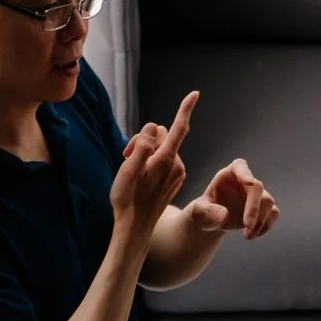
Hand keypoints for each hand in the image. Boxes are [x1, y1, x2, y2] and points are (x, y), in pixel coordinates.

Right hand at [111, 91, 195, 240]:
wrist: (135, 227)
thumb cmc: (127, 200)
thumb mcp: (128, 170)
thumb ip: (141, 147)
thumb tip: (154, 127)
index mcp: (166, 160)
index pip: (178, 129)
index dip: (185, 109)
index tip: (195, 93)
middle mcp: (176, 165)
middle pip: (162, 135)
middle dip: (144, 138)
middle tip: (125, 154)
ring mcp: (176, 172)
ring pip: (162, 146)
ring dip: (145, 151)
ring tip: (131, 168)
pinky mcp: (174, 177)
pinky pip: (163, 158)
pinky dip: (151, 160)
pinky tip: (140, 174)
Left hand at [187, 157, 277, 241]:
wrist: (211, 222)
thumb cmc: (202, 213)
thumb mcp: (197, 213)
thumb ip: (206, 213)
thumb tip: (224, 215)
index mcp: (228, 174)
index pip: (240, 166)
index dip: (246, 176)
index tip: (248, 184)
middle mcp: (244, 180)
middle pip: (258, 187)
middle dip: (254, 209)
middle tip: (246, 228)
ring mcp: (256, 193)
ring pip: (268, 201)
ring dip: (260, 221)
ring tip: (247, 236)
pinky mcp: (263, 206)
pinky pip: (274, 213)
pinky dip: (265, 225)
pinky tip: (253, 234)